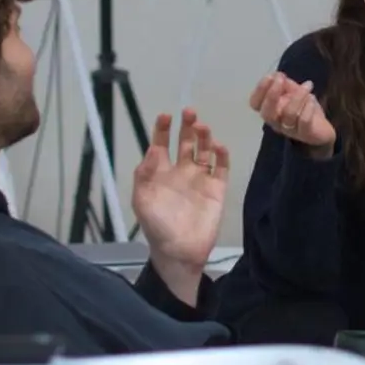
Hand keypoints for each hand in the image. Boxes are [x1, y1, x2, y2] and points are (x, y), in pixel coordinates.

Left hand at [132, 108, 230, 305]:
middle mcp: (181, 172)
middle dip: (187, 126)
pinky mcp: (217, 189)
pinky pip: (221, 168)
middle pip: (186, 142)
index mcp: (160, 173)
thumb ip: (144, 175)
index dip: (163, 130)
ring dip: (204, 137)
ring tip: (202, 128)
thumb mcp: (142, 200)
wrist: (179, 251)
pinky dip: (222, 156)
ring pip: (204, 151)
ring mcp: (200, 179)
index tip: (166, 116)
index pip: (162, 144)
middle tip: (189, 112)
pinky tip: (218, 147)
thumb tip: (152, 149)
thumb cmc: (157, 226)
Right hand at [250, 71, 335, 155]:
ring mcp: (289, 130)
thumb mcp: (293, 91)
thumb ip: (284, 83)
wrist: (321, 127)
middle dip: (272, 94)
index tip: (271, 76)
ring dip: (298, 96)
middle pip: (266, 113)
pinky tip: (312, 98)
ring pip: (289, 114)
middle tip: (281, 78)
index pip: (255, 104)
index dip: (260, 90)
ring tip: (308, 85)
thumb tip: (277, 74)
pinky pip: (303, 121)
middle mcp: (276, 122)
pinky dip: (308, 108)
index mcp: (269, 111)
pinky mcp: (305, 133)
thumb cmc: (303, 108)